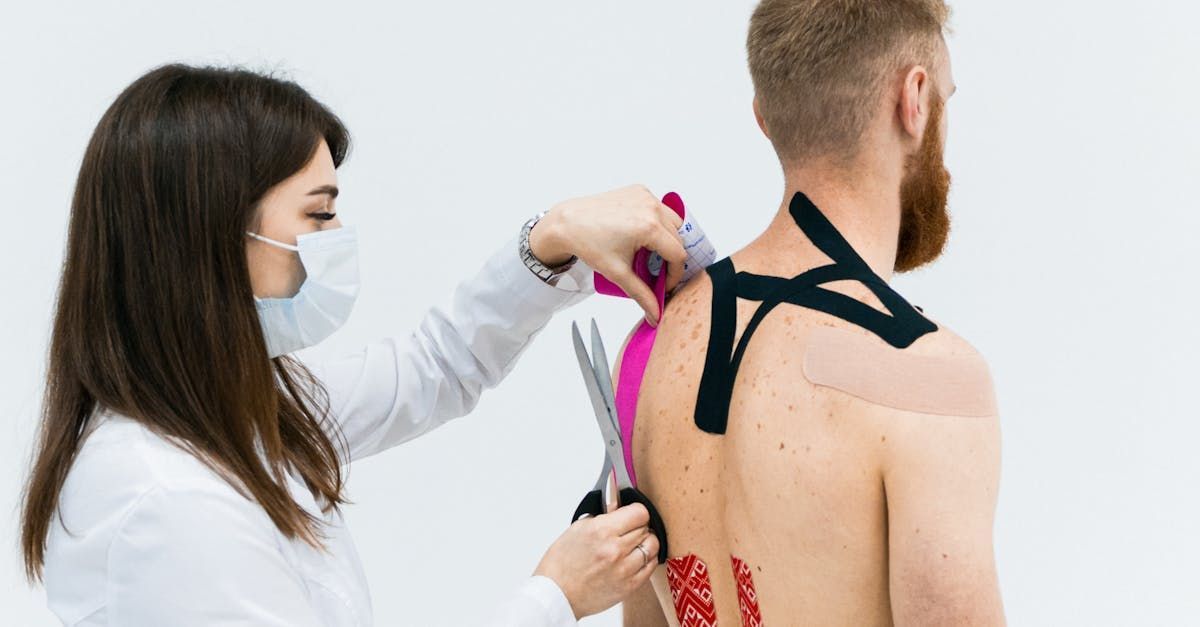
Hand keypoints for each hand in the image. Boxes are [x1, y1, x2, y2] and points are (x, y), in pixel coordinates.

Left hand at [529, 184, 686, 326]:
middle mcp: (650, 208)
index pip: (678, 255)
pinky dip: (657, 222)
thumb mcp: (618, 273)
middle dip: (670, 258)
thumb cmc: (587, 242)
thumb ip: (641, 295)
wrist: (568, 223)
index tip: (665, 283)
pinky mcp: (639, 191)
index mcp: (649, 227)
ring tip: (649, 253)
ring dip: (667, 239)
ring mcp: (645, 196)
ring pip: (673, 222)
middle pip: (678, 239)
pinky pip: (659, 208)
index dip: (674, 275)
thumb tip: (655, 312)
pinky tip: (641, 234)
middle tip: (655, 271)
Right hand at [533, 474, 660, 618]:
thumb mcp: (578, 529)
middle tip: (629, 530)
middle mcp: (615, 549)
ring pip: (653, 546)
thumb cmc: (562, 564)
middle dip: (639, 526)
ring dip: (645, 542)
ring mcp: (624, 568)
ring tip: (634, 544)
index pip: (639, 512)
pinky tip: (635, 558)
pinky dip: (646, 559)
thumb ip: (603, 516)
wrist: (557, 594)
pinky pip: (651, 566)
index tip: (632, 514)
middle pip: (646, 527)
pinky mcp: (630, 585)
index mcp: (602, 531)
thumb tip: (619, 507)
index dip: (636, 511)